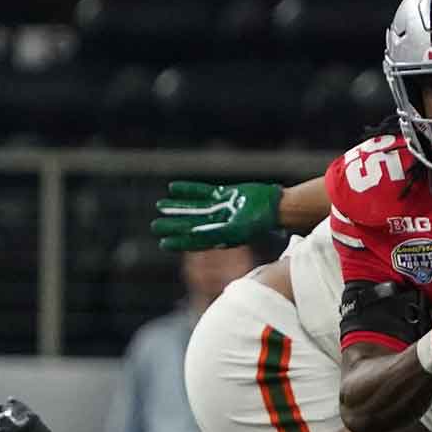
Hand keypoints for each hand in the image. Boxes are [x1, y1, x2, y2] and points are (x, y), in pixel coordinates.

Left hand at [152, 182, 281, 250]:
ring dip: (178, 207)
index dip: (178, 242)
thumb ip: (215, 232)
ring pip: (194, 207)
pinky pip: (203, 192)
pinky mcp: (226, 194)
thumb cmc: (259, 223)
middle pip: (191, 224)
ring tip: (159, 205)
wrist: (276, 207)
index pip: (195, 241)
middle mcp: (219, 223)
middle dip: (173, 225)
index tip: (163, 243)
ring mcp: (222, 208)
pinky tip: (173, 187)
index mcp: (221, 236)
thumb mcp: (236, 230)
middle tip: (155, 226)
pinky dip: (189, 190)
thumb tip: (192, 234)